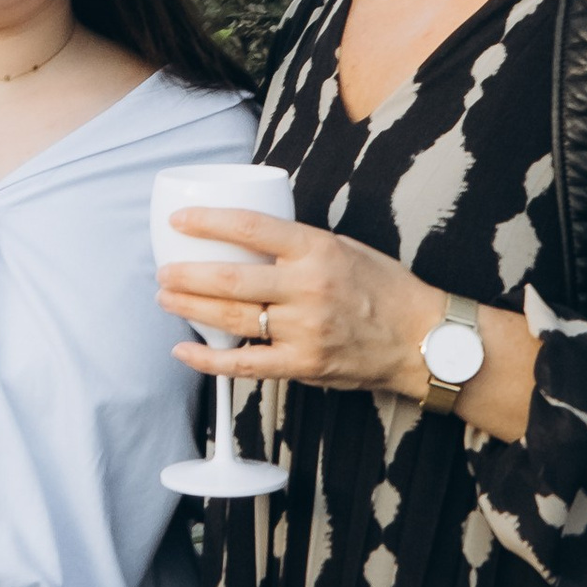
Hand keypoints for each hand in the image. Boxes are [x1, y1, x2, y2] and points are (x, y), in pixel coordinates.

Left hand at [157, 205, 481, 400]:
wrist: (422, 339)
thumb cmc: (384, 288)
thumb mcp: (345, 248)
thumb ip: (300, 246)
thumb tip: (248, 240)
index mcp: (318, 250)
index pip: (252, 228)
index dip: (209, 222)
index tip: (180, 220)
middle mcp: (308, 288)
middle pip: (231, 280)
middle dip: (186, 275)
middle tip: (163, 270)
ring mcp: (304, 330)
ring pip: (232, 319)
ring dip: (191, 308)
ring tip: (167, 298)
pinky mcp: (303, 365)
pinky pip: (245, 365)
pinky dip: (209, 359)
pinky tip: (185, 349)